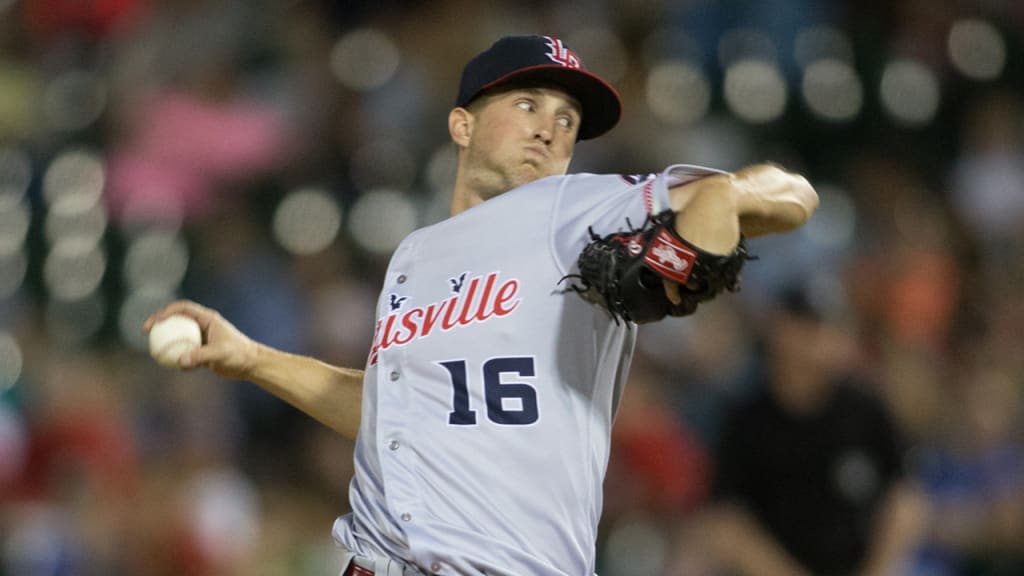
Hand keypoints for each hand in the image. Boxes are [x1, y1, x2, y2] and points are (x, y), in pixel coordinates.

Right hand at [144, 300, 258, 379]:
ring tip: (155, 352)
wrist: (250, 365)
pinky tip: (180, 368)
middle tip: (146, 331)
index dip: (167, 311)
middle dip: (159, 323)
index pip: (183, 309)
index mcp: (207, 318)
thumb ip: (200, 356)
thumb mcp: (220, 353)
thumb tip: (179, 361)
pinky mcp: (201, 352)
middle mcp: (202, 326)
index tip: (156, 321)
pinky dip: (179, 359)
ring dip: (166, 342)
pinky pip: (184, 353)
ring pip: (178, 338)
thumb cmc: (239, 354)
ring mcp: (200, 339)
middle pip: (176, 321)